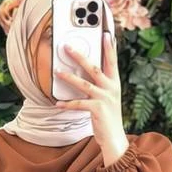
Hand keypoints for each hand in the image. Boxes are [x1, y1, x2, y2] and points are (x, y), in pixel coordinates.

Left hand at [53, 31, 128, 165]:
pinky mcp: (97, 110)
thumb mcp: (107, 98)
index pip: (112, 61)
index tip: (105, 33)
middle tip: (67, 47)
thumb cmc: (108, 118)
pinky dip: (67, 104)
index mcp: (115, 83)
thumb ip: (100, 85)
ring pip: (84, 84)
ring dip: (69, 77)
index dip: (109, 47)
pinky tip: (58, 103)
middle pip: (94, 67)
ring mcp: (105, 98)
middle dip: (80, 56)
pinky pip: (79, 104)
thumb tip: (85, 73)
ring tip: (57, 72)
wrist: (114, 138)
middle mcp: (111, 88)